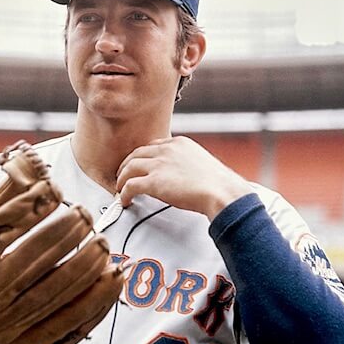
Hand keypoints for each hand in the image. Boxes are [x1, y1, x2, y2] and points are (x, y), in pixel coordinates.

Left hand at [116, 136, 251, 219]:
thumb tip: (181, 176)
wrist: (222, 192)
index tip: (140, 164)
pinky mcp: (153, 182)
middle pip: (137, 153)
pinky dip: (123, 193)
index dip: (143, 156)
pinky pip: (130, 186)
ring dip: (122, 179)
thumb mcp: (202, 163)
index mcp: (179, 143)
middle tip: (123, 175)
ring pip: (129, 167)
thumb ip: (187, 164)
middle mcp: (167, 149)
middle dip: (127, 165)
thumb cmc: (218, 184)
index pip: (153, 145)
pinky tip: (125, 200)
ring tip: (120, 188)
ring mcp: (159, 164)